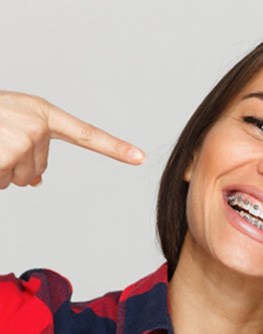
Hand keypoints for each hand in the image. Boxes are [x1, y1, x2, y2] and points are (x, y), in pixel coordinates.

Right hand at [0, 91, 144, 188]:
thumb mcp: (10, 127)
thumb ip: (31, 150)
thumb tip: (36, 182)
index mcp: (43, 113)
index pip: (86, 135)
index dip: (115, 148)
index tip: (140, 158)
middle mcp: (37, 124)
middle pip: (38, 171)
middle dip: (15, 166)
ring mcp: (22, 137)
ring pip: (19, 179)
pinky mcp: (7, 151)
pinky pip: (3, 181)